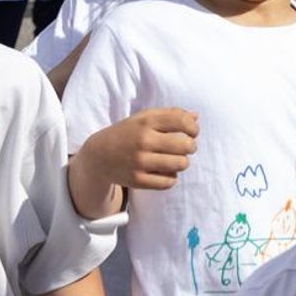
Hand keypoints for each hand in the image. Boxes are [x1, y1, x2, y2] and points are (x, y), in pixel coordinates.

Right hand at [79, 108, 198, 190]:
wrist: (99, 156)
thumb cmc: (128, 133)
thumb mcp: (145, 118)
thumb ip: (171, 114)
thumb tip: (196, 117)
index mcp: (147, 121)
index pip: (183, 121)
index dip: (194, 128)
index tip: (192, 132)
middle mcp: (143, 140)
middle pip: (186, 145)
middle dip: (191, 146)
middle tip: (186, 147)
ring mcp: (140, 161)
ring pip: (181, 164)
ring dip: (182, 162)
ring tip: (176, 159)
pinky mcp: (137, 180)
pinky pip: (169, 181)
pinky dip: (171, 177)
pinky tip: (164, 171)